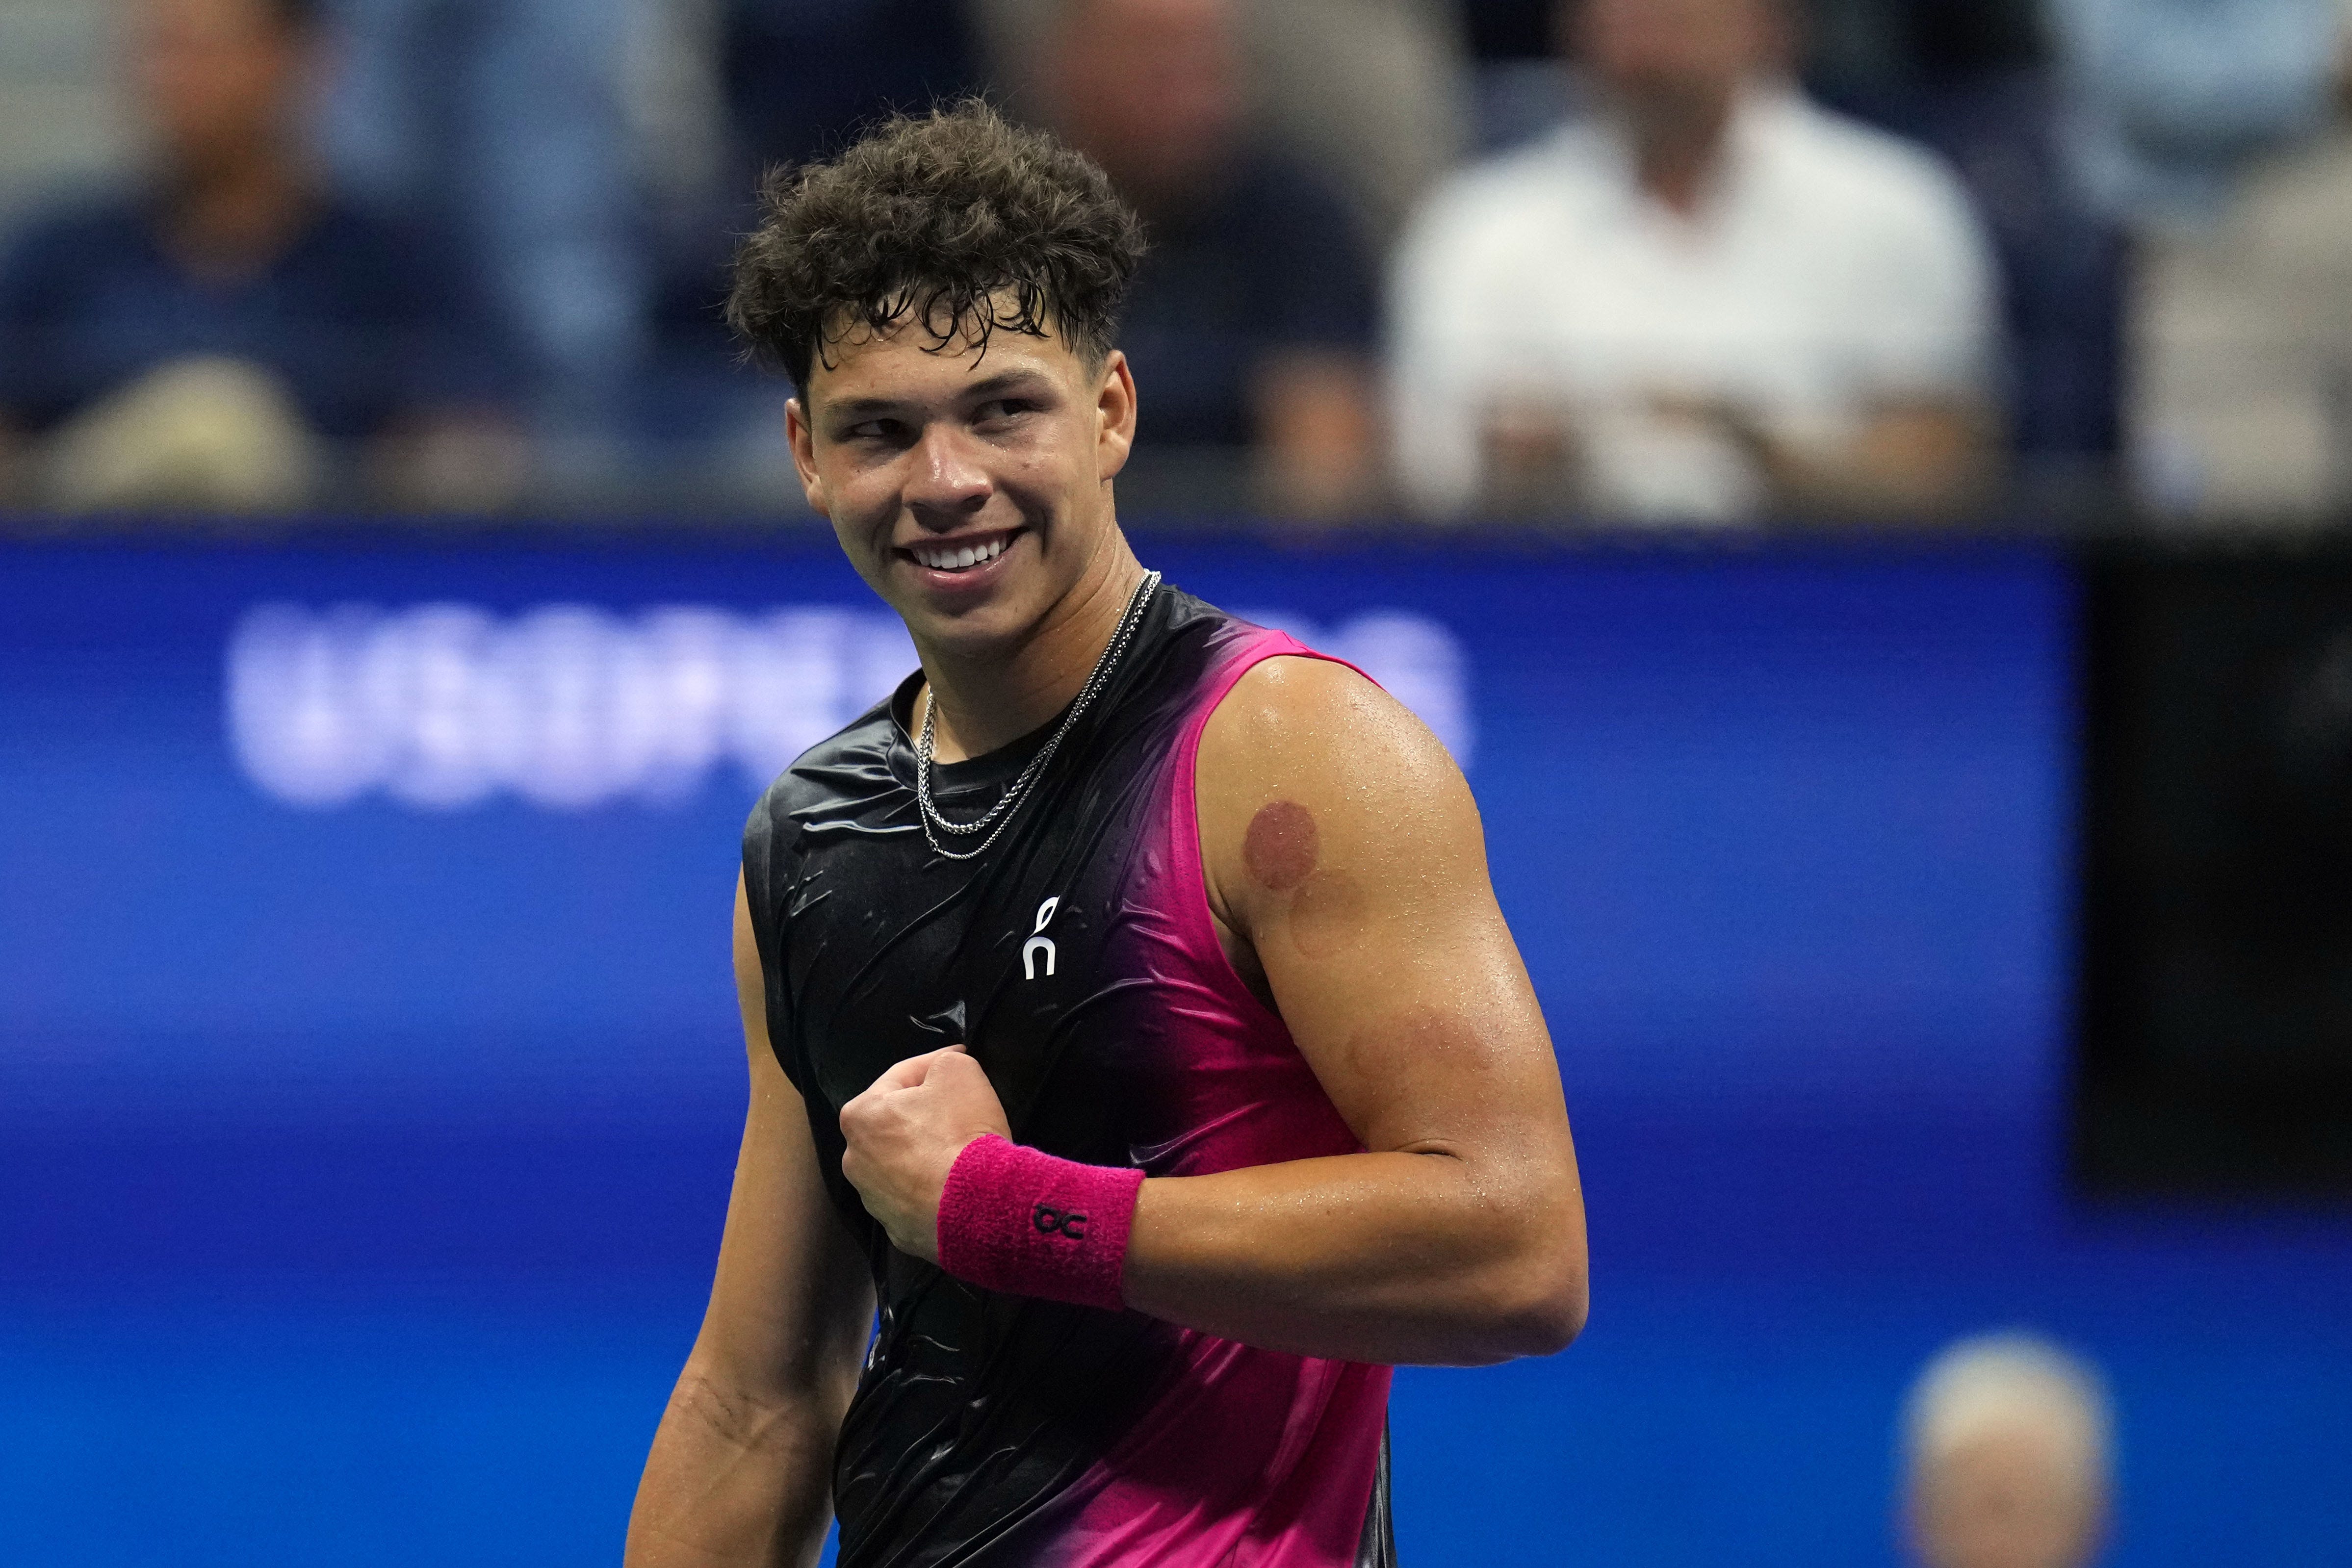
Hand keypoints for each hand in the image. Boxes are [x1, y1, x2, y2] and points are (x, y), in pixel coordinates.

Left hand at [838, 1045, 1010, 1262]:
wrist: (977, 1206)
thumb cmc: (959, 1132)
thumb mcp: (958, 1070)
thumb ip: (943, 1062)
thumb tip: (941, 1071)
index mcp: (859, 1115)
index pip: (902, 1077)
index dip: (934, 1065)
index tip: (960, 1060)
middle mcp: (855, 1160)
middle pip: (897, 1123)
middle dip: (925, 1113)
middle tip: (960, 1109)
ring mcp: (875, 1201)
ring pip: (905, 1163)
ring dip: (927, 1154)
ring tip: (960, 1151)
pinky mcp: (899, 1230)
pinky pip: (919, 1198)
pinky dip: (935, 1189)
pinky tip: (958, 1184)